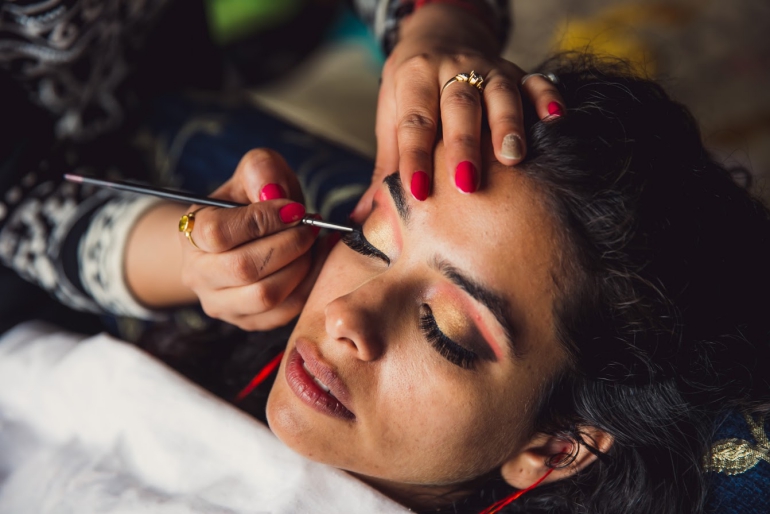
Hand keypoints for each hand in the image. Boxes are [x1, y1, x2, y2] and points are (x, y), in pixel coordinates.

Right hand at [179, 149, 326, 330]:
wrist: (245, 238)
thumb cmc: (251, 203)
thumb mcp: (253, 174)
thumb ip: (261, 169)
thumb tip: (273, 192)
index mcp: (191, 233)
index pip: (219, 233)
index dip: (263, 220)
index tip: (294, 209)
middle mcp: (197, 274)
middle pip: (245, 268)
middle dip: (290, 245)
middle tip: (310, 228)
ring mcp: (219, 303)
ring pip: (266, 296)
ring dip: (301, 267)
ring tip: (312, 245)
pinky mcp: (246, 321)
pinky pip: (284, 312)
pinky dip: (308, 286)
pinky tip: (313, 263)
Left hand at [351, 3, 563, 221]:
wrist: (438, 34)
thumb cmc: (412, 87)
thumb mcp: (392, 115)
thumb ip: (385, 166)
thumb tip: (363, 217)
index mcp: (415, 78)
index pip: (415, 122)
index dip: (414, 157)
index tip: (416, 191)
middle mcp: (452, 68)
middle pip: (459, 107)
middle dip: (463, 145)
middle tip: (466, 183)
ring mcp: (488, 68)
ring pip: (499, 93)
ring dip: (507, 126)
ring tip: (512, 158)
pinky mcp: (516, 70)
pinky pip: (536, 81)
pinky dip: (547, 98)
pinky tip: (556, 119)